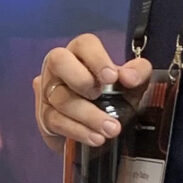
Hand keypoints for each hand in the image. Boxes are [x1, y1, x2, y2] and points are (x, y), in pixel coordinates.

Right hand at [33, 34, 151, 154]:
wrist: (98, 127)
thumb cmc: (114, 96)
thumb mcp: (132, 83)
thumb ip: (138, 73)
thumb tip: (129, 77)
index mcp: (81, 53)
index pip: (84, 44)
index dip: (97, 59)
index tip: (112, 77)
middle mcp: (59, 67)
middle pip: (58, 60)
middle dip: (80, 79)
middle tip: (99, 95)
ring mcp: (49, 91)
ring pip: (61, 98)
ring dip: (88, 115)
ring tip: (111, 129)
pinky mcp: (45, 116)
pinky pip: (58, 121)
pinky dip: (79, 131)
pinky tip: (96, 138)